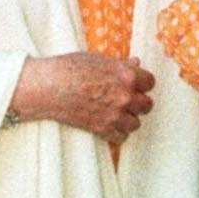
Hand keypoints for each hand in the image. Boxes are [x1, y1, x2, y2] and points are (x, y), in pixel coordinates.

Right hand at [11, 52, 155, 145]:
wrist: (48, 87)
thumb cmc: (69, 68)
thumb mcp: (97, 60)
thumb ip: (120, 66)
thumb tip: (136, 64)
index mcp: (126, 75)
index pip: (150, 83)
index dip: (142, 84)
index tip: (135, 86)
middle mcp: (125, 96)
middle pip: (147, 105)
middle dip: (137, 103)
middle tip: (126, 101)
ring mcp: (115, 114)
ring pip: (136, 123)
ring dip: (128, 119)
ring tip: (117, 114)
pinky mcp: (103, 129)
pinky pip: (121, 137)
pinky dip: (117, 133)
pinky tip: (109, 125)